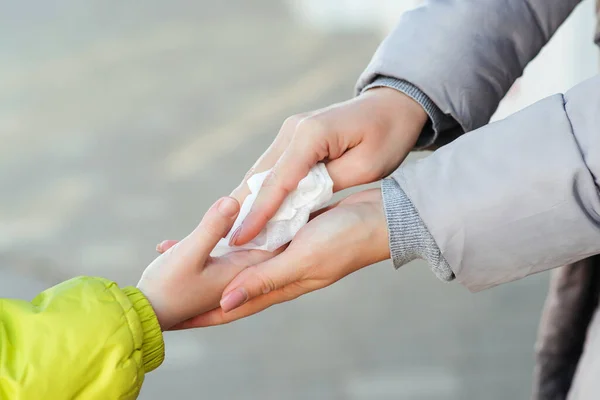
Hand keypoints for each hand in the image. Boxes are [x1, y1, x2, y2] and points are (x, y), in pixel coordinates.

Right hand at [137, 197, 275, 329]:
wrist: (143, 316)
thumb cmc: (167, 287)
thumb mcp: (189, 252)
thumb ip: (212, 227)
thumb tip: (234, 200)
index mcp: (241, 270)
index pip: (275, 243)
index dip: (281, 220)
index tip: (282, 195)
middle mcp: (236, 274)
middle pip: (257, 241)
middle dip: (257, 219)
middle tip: (259, 192)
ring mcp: (221, 275)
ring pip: (235, 244)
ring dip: (231, 226)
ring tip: (229, 204)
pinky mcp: (205, 274)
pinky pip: (215, 250)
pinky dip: (209, 237)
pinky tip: (194, 229)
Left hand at [165, 188, 388, 328]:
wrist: (379, 219)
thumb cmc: (344, 241)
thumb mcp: (302, 261)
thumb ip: (265, 280)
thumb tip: (225, 303)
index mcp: (281, 284)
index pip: (235, 307)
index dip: (205, 315)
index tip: (175, 322)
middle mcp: (281, 272)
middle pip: (235, 283)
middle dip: (204, 288)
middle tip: (173, 283)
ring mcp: (287, 252)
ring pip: (246, 259)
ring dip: (220, 260)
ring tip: (192, 255)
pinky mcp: (294, 233)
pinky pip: (261, 238)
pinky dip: (241, 236)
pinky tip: (229, 228)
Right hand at [228, 88, 426, 245]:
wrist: (393, 106)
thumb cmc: (387, 138)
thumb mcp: (366, 168)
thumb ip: (326, 186)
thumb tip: (293, 204)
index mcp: (311, 134)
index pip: (278, 182)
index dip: (258, 214)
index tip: (239, 240)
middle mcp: (293, 129)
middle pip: (260, 177)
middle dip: (240, 210)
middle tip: (221, 241)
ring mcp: (290, 131)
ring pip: (261, 172)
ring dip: (246, 201)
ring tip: (229, 232)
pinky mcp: (292, 136)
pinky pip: (272, 168)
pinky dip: (261, 191)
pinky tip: (249, 211)